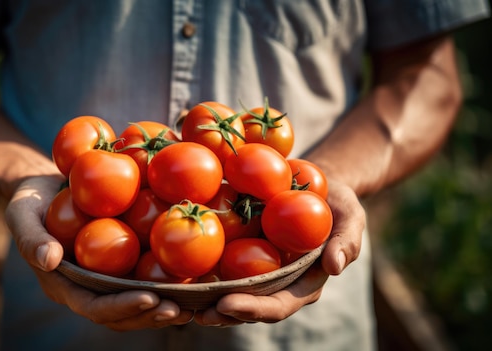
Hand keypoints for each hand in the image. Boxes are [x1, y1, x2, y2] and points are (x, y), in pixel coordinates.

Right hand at [4, 175, 193, 330]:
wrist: (48, 188)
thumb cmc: (32, 202)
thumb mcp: (22, 213)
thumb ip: (30, 237)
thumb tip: (49, 258)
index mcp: (65, 285)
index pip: (94, 305)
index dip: (121, 307)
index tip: (149, 296)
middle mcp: (90, 288)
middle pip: (122, 314)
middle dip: (149, 314)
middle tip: (179, 309)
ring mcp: (109, 277)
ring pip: (138, 301)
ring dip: (165, 305)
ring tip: (193, 303)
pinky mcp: (124, 262)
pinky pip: (147, 276)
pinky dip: (170, 281)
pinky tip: (195, 276)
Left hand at [194, 180, 364, 325]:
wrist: (314, 182)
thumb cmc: (335, 203)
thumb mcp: (351, 217)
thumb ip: (347, 241)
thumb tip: (335, 266)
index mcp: (302, 283)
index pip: (278, 305)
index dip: (253, 309)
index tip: (227, 304)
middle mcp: (276, 283)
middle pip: (248, 307)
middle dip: (222, 313)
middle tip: (197, 312)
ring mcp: (255, 269)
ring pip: (228, 291)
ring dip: (205, 299)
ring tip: (178, 301)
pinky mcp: (239, 252)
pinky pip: (218, 263)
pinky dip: (198, 269)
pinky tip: (174, 268)